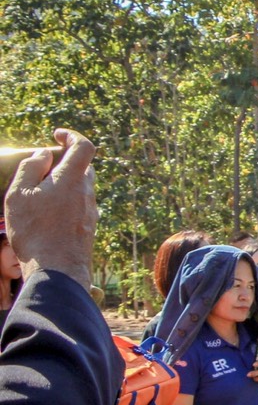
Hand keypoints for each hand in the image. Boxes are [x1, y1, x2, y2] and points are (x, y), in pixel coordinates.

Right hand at [3, 128, 97, 286]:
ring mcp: (91, 210)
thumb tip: (44, 155)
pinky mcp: (88, 227)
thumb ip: (31, 168)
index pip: (84, 146)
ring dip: (64, 185)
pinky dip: (66, 203)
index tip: (57, 134)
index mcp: (73, 179)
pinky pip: (79, 206)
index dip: (72, 136)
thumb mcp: (19, 194)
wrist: (57, 270)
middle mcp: (87, 192)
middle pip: (82, 167)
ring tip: (39, 197)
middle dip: (64, 163)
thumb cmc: (35, 231)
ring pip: (81, 188)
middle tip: (41, 171)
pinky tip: (48, 216)